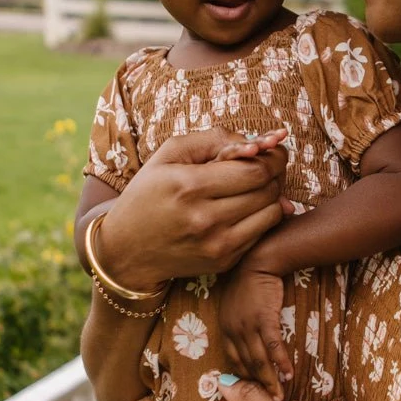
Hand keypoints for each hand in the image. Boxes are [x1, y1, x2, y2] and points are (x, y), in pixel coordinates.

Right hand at [95, 128, 287, 288]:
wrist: (126, 250)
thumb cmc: (148, 193)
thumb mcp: (169, 154)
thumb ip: (214, 139)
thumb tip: (259, 146)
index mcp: (189, 187)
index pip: (254, 170)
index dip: (271, 157)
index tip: (271, 149)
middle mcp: (205, 219)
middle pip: (267, 190)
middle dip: (274, 173)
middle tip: (268, 164)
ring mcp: (217, 244)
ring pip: (271, 213)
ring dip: (273, 195)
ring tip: (258, 184)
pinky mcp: (223, 261)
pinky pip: (262, 233)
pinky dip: (262, 217)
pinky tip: (248, 206)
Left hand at [219, 264, 290, 399]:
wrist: (258, 262)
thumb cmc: (250, 283)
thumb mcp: (236, 306)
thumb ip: (238, 325)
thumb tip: (247, 342)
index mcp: (225, 328)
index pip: (233, 359)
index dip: (244, 377)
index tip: (253, 390)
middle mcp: (233, 330)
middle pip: (246, 365)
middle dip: (257, 386)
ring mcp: (248, 325)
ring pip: (259, 360)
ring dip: (270, 380)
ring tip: (279, 395)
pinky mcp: (264, 319)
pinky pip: (274, 347)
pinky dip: (281, 362)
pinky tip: (288, 373)